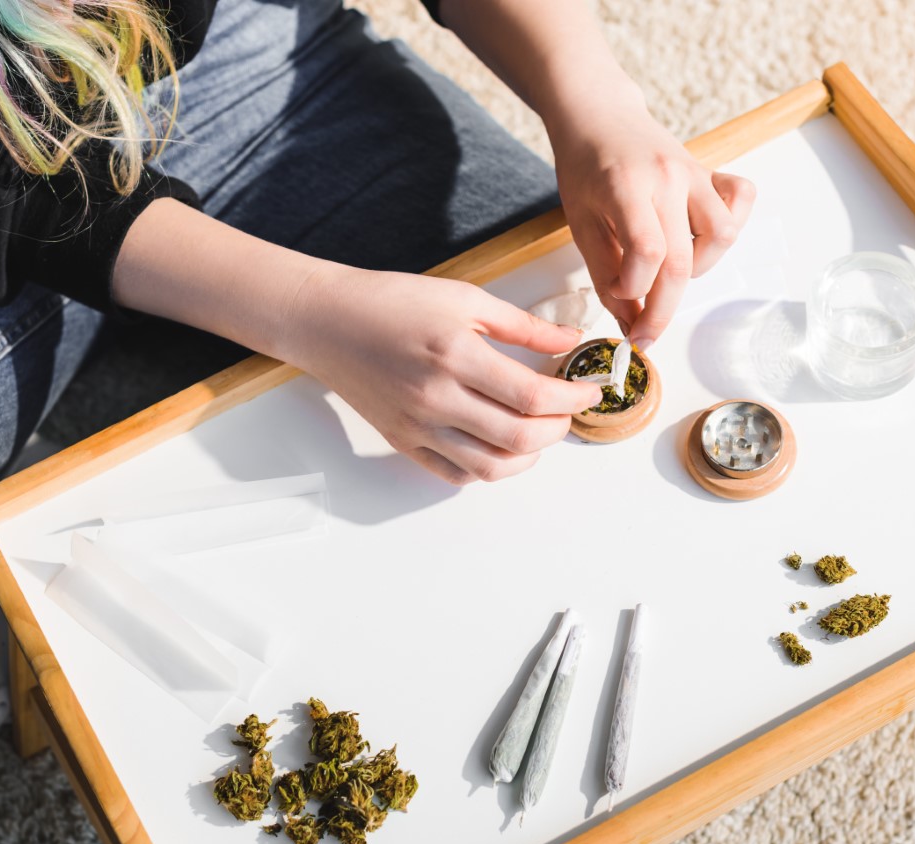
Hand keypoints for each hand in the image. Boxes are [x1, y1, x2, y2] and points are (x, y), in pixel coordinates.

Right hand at [280, 264, 603, 484]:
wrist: (326, 321)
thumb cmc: (391, 301)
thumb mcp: (464, 298)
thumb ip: (522, 325)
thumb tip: (570, 339)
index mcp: (455, 355)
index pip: (532, 396)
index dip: (572, 399)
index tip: (588, 391)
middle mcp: (436, 398)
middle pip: (518, 438)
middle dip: (558, 429)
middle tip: (568, 411)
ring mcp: (418, 426)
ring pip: (491, 467)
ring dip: (529, 456)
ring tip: (538, 432)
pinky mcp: (402, 442)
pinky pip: (456, 475)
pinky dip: (488, 469)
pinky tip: (500, 446)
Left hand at [549, 87, 755, 348]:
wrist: (599, 114)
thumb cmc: (584, 167)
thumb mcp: (580, 222)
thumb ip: (605, 273)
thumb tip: (631, 322)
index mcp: (626, 186)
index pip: (647, 252)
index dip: (635, 290)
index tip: (620, 301)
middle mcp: (668, 177)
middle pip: (681, 260)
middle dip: (663, 309)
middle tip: (645, 332)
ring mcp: (694, 171)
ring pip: (722, 235)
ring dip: (698, 268)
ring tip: (667, 269)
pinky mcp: (709, 171)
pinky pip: (740, 201)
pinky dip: (729, 226)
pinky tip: (699, 237)